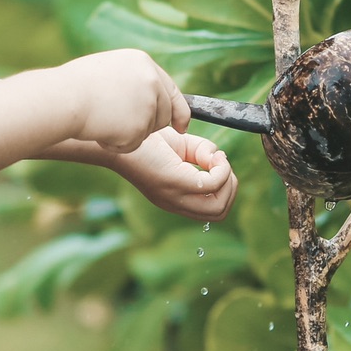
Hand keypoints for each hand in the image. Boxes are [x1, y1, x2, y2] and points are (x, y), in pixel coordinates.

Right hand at [60, 49, 189, 151]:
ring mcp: (148, 104)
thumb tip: (144, 95)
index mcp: (143, 63)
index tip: (182, 125)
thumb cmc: (74, 86)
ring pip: (149, 131)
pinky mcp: (140, 126)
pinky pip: (134, 145)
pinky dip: (117, 144)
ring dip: (128, 134)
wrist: (62, 99)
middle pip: (164, 114)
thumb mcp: (109, 70)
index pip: (170, 89)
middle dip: (147, 125)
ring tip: (103, 121)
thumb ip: (132, 80)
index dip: (178, 109)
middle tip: (119, 123)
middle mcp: (151, 81)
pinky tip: (100, 130)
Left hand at [111, 127, 236, 220]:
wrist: (119, 136)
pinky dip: (221, 169)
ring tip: (216, 160)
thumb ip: (202, 154)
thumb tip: (220, 160)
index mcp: (176, 199)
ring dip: (227, 181)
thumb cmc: (147, 140)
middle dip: (230, 188)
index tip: (217, 163)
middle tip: (220, 164)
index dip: (224, 188)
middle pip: (219, 213)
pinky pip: (212, 184)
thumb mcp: (181, 147)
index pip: (212, 212)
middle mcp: (175, 203)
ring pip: (218, 206)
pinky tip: (212, 154)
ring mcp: (175, 195)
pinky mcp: (173, 181)